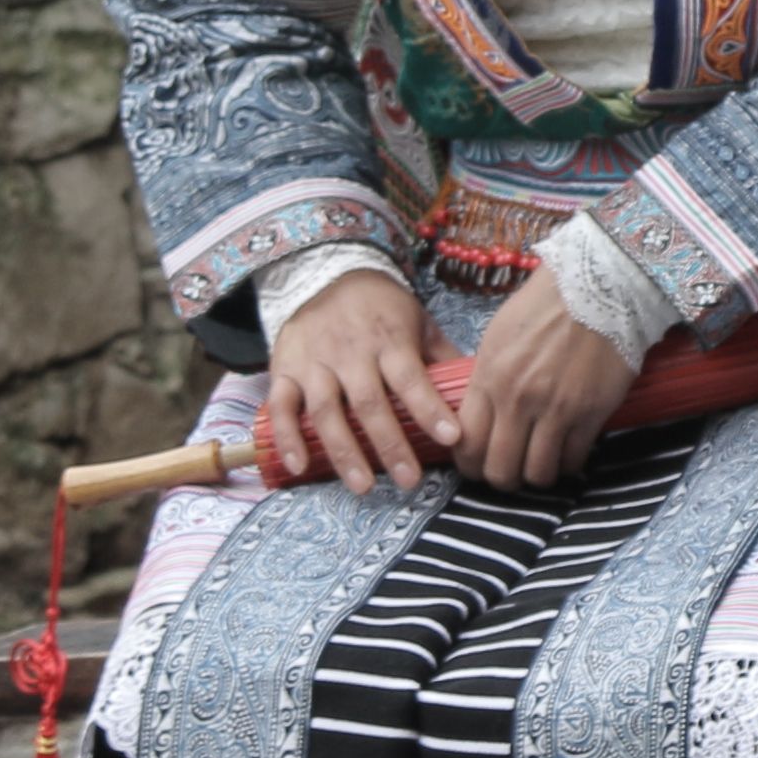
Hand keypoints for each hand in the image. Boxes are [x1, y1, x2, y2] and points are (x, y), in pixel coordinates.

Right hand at [263, 266, 453, 494]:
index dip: (429, 408)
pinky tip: (300, 466)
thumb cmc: (382, 308)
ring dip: (343, 451)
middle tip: (409, 481)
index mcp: (388, 339)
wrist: (327, 272)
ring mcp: (313, 361)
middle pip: (369, 402)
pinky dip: (287, 437)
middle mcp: (349, 351)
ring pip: (326, 410)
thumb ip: (440, 356)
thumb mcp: (417, 320)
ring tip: (363, 486)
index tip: (451, 437)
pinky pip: (281, 406)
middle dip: (390, 445)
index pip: (410, 378)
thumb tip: (476, 392)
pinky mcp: (284, 368)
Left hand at [453, 283, 636, 492]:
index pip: (467, 443)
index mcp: (490, 377)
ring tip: (540, 463)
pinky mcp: (591, 414)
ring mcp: (556, 409)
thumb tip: (479, 417)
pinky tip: (567, 450)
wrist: (599, 286)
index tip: (477, 465)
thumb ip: (486, 381)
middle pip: (499, 470)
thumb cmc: (545, 306)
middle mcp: (518, 399)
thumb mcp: (498, 338)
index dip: (469, 465)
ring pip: (537, 474)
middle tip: (509, 473)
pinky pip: (573, 460)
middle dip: (501, 479)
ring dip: (536, 475)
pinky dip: (568, 463)